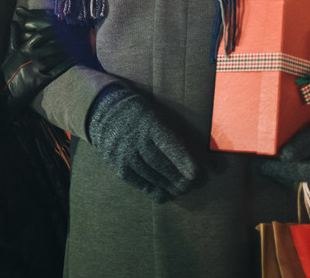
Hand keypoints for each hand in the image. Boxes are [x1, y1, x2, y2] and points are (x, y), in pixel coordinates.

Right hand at [2, 8, 79, 112]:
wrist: (6, 93)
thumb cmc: (7, 72)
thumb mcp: (8, 53)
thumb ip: (13, 37)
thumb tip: (14, 21)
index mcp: (24, 49)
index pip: (41, 36)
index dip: (53, 30)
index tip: (62, 26)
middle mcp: (32, 57)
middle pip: (52, 45)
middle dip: (66, 39)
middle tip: (76, 34)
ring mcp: (38, 69)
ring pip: (57, 56)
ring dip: (69, 49)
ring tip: (79, 44)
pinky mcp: (43, 80)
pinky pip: (58, 69)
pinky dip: (68, 63)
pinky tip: (76, 58)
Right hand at [87, 85, 200, 202]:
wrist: (106, 112)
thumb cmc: (143, 116)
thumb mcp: (159, 116)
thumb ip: (177, 136)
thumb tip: (203, 159)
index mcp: (150, 124)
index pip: (168, 145)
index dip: (183, 162)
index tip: (196, 174)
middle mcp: (136, 140)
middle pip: (160, 164)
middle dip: (179, 178)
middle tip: (193, 186)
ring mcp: (124, 154)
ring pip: (150, 175)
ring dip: (169, 186)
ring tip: (182, 191)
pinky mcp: (118, 166)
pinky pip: (137, 182)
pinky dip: (152, 190)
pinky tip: (164, 195)